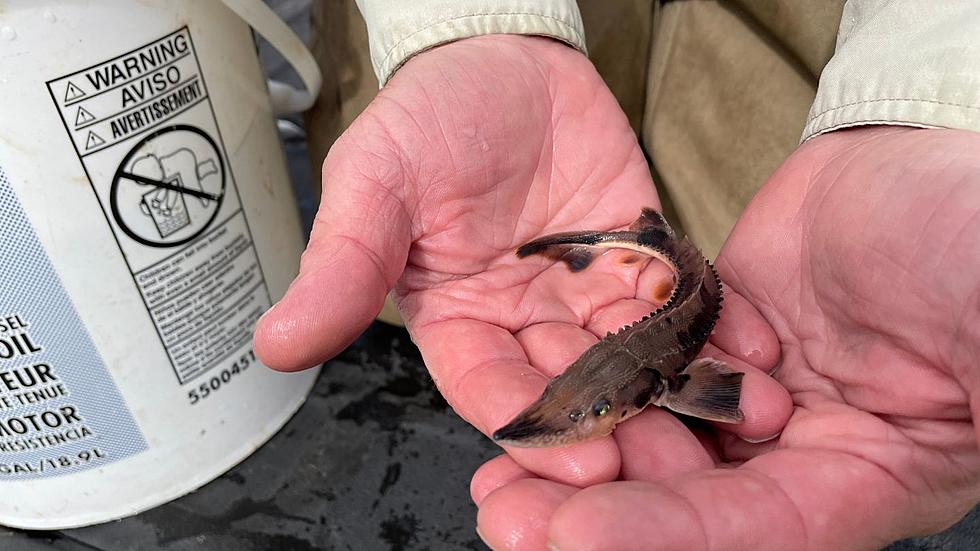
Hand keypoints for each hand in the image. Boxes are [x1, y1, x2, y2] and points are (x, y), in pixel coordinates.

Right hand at [254, 36, 789, 487]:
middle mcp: (525, 324)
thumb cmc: (429, 115)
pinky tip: (750, 351)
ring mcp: (587, 296)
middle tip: (676, 468)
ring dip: (677, 391)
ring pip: (632, 360)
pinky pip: (677, 302)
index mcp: (457, 323)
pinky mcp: (641, 259)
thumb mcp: (376, 183)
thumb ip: (343, 266)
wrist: (502, 54)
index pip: (492, 391)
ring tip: (732, 419)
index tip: (582, 456)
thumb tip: (276, 344)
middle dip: (622, 429)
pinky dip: (710, 326)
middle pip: (572, 393)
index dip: (532, 423)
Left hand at [473, 127, 979, 549]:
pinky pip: (637, 356)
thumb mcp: (977, 325)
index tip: (573, 540)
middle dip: (599, 510)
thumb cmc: (970, 238)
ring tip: (497, 475)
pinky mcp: (702, 328)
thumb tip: (867, 459)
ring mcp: (741, 383)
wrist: (922, 155)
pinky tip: (531, 393)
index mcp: (864, 472)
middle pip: (687, 496)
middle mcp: (793, 443)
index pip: (759, 527)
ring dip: (579, 451)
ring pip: (649, 430)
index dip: (665, 538)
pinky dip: (592, 375)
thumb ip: (951, 404)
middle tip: (509, 517)